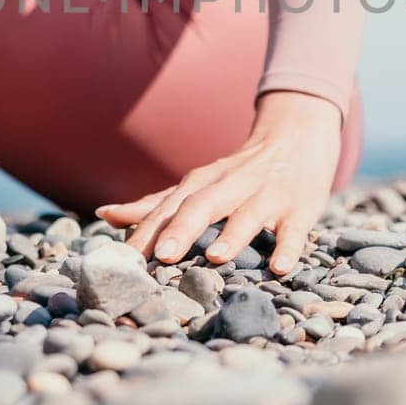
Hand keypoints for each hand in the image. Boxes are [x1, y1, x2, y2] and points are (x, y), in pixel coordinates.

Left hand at [94, 92, 341, 278]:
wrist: (297, 137)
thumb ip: (156, 204)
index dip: (148, 231)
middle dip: (183, 229)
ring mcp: (267, 196)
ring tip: (214, 257)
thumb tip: (106, 214)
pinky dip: (288, 247)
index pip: (170, 207)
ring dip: (233, 235)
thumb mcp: (199, 183)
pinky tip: (279, 267)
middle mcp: (232, 186)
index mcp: (203, 183)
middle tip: (163, 257)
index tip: (126, 257)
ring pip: (248, 214)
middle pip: (204, 205)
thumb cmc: (239, 172)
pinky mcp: (299, 210)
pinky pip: (294, 230)